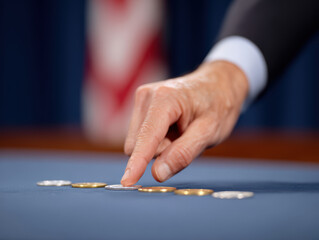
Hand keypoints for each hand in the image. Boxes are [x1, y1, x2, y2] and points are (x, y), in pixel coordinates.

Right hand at [121, 61, 248, 185]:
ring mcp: (142, 99)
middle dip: (160, 151)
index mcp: (165, 98)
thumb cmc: (217, 105)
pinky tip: (173, 129)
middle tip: (185, 138)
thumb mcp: (209, 132)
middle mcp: (147, 96)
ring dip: (159, 146)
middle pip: (139, 143)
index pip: (147, 137)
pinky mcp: (141, 106)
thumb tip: (157, 173)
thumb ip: (183, 153)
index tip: (126, 182)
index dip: (138, 162)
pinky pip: (141, 137)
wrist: (218, 84)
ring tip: (181, 132)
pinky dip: (158, 140)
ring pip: (138, 142)